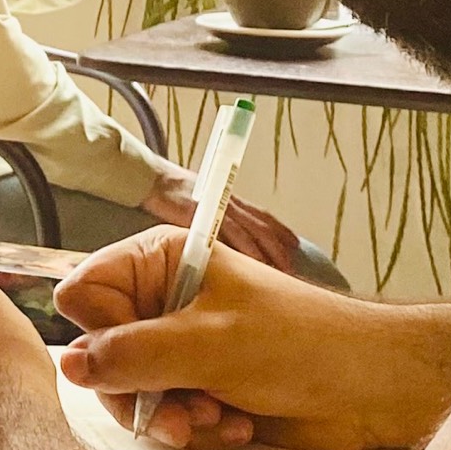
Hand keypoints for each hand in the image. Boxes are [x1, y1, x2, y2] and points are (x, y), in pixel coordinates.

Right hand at [56, 228, 408, 449]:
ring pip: (130, 394)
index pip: (84, 293)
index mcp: (162, 261)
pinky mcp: (197, 387)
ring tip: (219, 417)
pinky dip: (198, 429)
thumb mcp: (209, 345)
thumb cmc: (303, 345)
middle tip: (184, 410)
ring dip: (173, 416)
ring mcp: (179, 347)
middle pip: (100, 354)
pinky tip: (237, 425)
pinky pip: (164, 418)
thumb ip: (132, 355)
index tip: (139, 357)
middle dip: (141, 391)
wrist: (368, 389)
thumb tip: (70, 365)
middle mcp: (163, 300)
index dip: (102, 334)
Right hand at [142, 164, 300, 273]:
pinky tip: (253, 262)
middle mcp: (230, 204)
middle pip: (263, 226)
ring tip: (281, 268)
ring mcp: (218, 209)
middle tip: (293, 265)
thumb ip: (220, 218)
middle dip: (280, 246)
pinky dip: (243, 249)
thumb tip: (230, 239)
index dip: (281, 230)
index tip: (295, 245)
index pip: (263, 216)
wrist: (155, 180)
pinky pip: (228, 235)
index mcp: (232, 201)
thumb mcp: (205, 204)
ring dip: (268, 251)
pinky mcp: (204, 216)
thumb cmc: (177, 194)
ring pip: (251, 231)